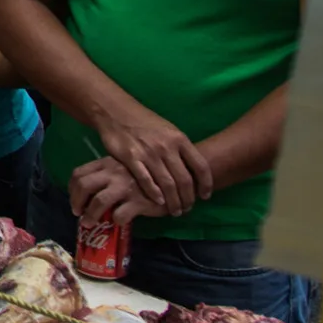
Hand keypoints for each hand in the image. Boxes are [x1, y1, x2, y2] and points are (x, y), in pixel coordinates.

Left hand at [69, 156, 165, 225]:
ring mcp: (126, 186)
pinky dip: (115, 221)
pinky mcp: (139, 200)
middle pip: (83, 185)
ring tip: (89, 224)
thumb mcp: (124, 169)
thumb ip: (109, 176)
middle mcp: (114, 172)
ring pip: (98, 201)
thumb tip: (89, 194)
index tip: (75, 201)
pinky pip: (120, 215)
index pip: (79, 173)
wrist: (176, 179)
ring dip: (90, 216)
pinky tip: (117, 222)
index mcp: (108, 163)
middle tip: (78, 214)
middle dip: (76, 202)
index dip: (72, 189)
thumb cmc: (147, 176)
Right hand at [95, 104, 213, 217]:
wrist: (117, 112)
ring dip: (173, 201)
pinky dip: (154, 194)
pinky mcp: (131, 158)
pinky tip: (158, 202)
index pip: (201, 166)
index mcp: (180, 139)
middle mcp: (167, 147)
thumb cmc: (145, 122)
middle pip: (184, 180)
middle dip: (188, 198)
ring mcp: (149, 153)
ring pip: (167, 184)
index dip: (206, 184)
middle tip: (187, 209)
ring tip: (174, 211)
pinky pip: (146, 180)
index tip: (205, 196)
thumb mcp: (168, 130)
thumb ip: (179, 148)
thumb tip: (191, 169)